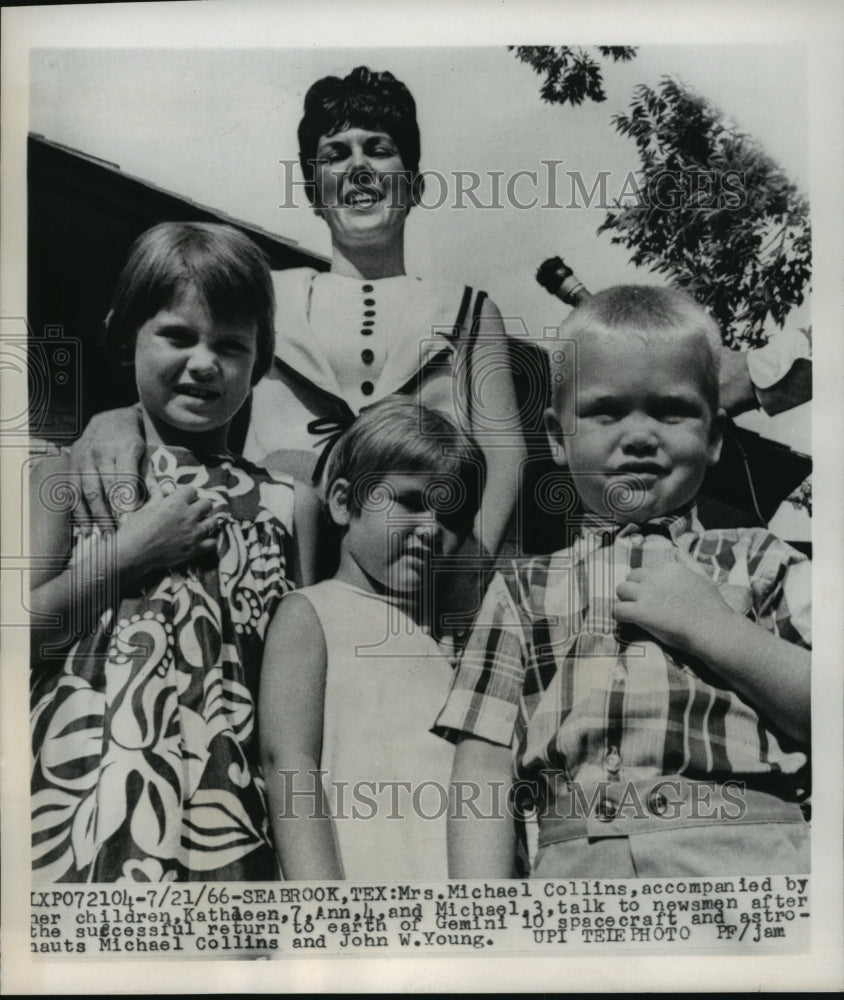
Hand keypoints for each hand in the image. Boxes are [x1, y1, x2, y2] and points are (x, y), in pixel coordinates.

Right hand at [68, 406, 149, 529]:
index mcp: (124, 449)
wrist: (109, 419)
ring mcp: (83, 458)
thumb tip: (164, 500)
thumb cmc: (132, 443)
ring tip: (105, 536)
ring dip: (95, 517)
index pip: (125, 480)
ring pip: (87, 492)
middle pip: (105, 489)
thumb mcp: (145, 456)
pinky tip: (86, 529)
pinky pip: (73, 492)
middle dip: (111, 515)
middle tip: (119, 536)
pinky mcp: (71, 465)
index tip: (130, 523)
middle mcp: (101, 453)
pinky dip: (79, 512)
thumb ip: (151, 479)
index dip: (126, 503)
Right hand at [115, 485, 220, 580]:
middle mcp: (189, 516)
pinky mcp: (195, 550)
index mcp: (176, 502)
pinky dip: (209, 541)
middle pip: (207, 504)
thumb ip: (157, 494)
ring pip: (213, 522)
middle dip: (200, 506)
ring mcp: (194, 533)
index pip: (192, 490)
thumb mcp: (146, 507)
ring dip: (207, 522)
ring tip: (199, 525)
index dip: (187, 495)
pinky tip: (201, 540)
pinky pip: (213, 542)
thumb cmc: (135, 529)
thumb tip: (153, 479)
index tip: (183, 500)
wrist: (132, 554)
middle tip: (192, 512)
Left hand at [615, 561, 732, 653]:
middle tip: (642, 606)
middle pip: (630, 579)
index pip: (645, 572)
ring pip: (621, 590)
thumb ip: (688, 562)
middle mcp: (654, 577)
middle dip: (633, 591)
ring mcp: (646, 594)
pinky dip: (619, 616)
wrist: (714, 628)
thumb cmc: (711, 606)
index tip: (654, 599)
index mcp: (668, 567)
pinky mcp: (640, 612)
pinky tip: (627, 622)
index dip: (646, 586)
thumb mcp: (703, 576)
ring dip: (625, 600)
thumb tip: (677, 549)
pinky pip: (617, 610)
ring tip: (634, 613)